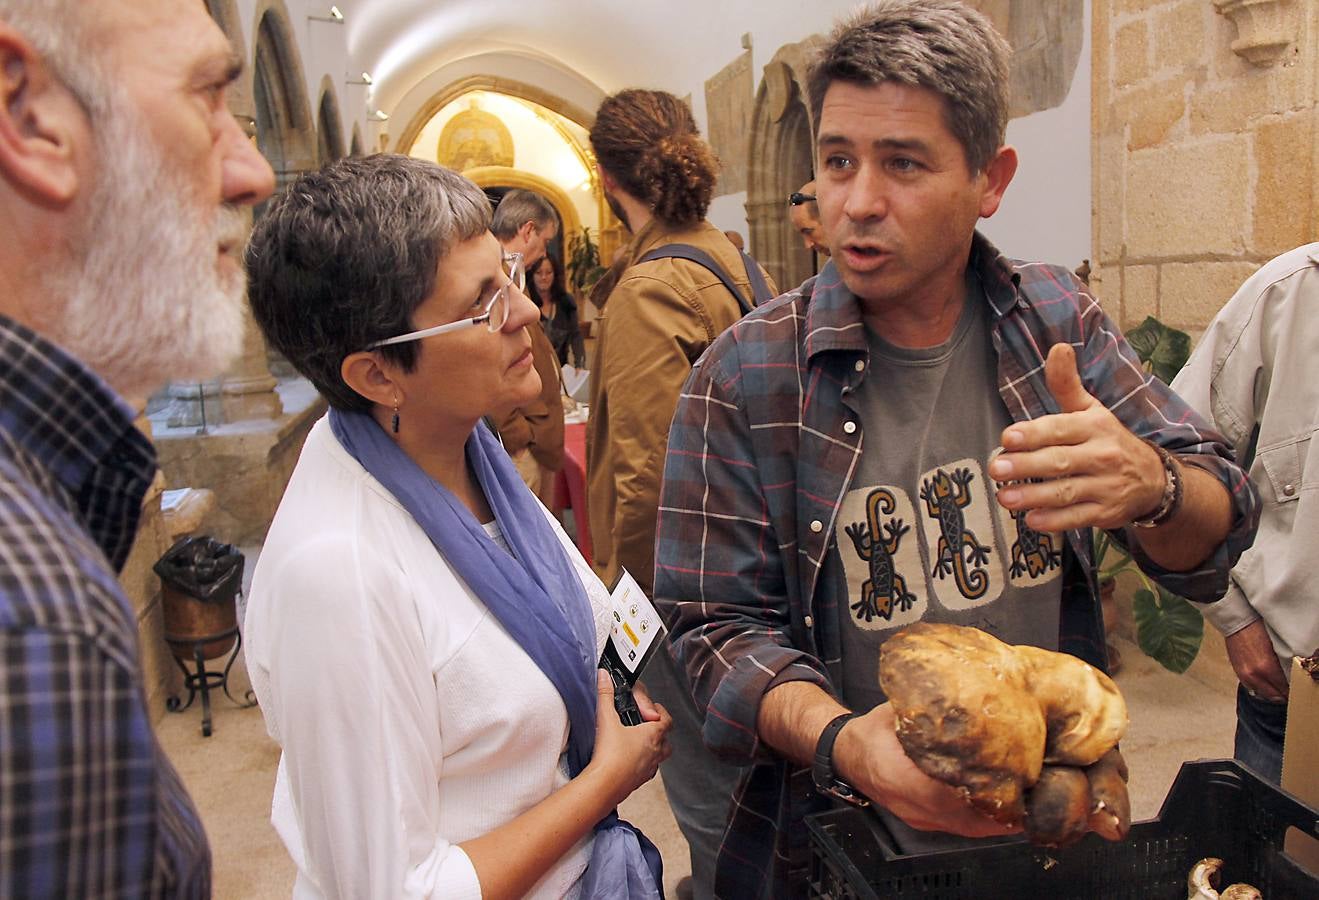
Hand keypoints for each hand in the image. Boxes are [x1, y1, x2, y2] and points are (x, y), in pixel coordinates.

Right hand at [587, 670, 671, 806]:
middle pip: (667, 740)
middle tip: (648, 725)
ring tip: (640, 743)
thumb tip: (604, 676)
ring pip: (660, 757)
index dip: (662, 712)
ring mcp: (648, 769)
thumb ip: (605, 695)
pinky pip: (648, 771)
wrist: (604, 785)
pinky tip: (630, 761)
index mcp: (652, 735)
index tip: (654, 708)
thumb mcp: (606, 719)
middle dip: (661, 732)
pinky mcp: (639, 781)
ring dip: (654, 749)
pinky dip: (644, 764)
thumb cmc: (610, 755)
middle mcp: (655, 752)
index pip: (667, 720)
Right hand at [835, 704, 1019, 837]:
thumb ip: (928, 712)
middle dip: (1003, 808)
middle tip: (1035, 790)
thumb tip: (961, 696)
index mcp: (899, 775)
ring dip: (999, 817)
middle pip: (968, 819)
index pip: (947, 793)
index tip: (1013, 780)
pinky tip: (1004, 805)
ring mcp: (919, 817)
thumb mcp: (897, 712)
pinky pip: (962, 827)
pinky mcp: (925, 820)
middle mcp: (911, 804)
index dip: (983, 790)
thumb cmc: (870, 733)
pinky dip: (986, 818)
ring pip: (969, 828)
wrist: (846, 753)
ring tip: (1028, 798)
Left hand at [989, 343, 1165, 531]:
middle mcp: (1102, 455)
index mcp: (1094, 426)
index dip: (1034, 433)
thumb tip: (1058, 347)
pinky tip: (1032, 520)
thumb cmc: (1106, 440)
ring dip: (1034, 496)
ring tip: (1004, 497)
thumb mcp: (1090, 409)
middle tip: (996, 468)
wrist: (1153, 479)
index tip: (1007, 437)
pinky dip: (1056, 520)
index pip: (1060, 428)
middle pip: (1060, 461)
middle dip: (1026, 465)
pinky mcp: (1106, 513)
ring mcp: (1105, 486)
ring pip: (1066, 492)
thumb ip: (1066, 384)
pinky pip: (1079, 518)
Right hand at [1225, 620, 1288, 701]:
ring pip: (1263, 694)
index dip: (1292, 690)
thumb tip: (1289, 677)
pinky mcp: (1238, 673)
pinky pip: (1252, 688)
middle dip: (1283, 694)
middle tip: (1289, 690)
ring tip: (1278, 687)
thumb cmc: (1256, 630)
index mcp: (1266, 668)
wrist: (1238, 623)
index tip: (1295, 688)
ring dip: (1271, 692)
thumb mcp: (1275, 648)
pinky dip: (1260, 688)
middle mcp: (1254, 675)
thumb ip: (1282, 665)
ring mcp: (1245, 676)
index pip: (1284, 689)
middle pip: (1274, 696)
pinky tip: (1265, 682)